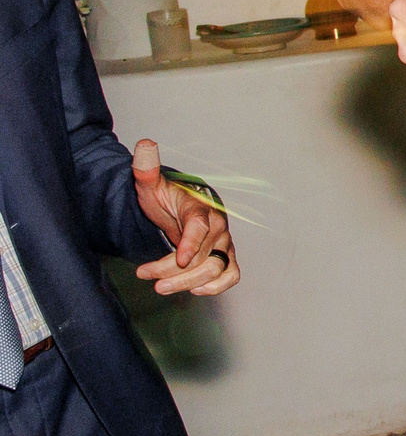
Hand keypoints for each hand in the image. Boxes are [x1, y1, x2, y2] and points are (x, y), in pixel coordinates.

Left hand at [130, 139, 238, 295]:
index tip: (179, 259)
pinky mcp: (225, 257)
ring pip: (215, 269)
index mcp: (201, 208)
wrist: (179, 209)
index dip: (192, 244)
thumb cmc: (166, 198)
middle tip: (146, 275)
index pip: (202, 226)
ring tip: (159, 286)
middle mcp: (218, 227)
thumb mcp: (150, 185)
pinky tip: (195, 290)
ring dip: (188, 283)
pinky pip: (231, 275)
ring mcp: (224, 243)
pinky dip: (217, 286)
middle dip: (175, 271)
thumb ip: (146, 169)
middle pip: (204, 255)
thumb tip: (145, 144)